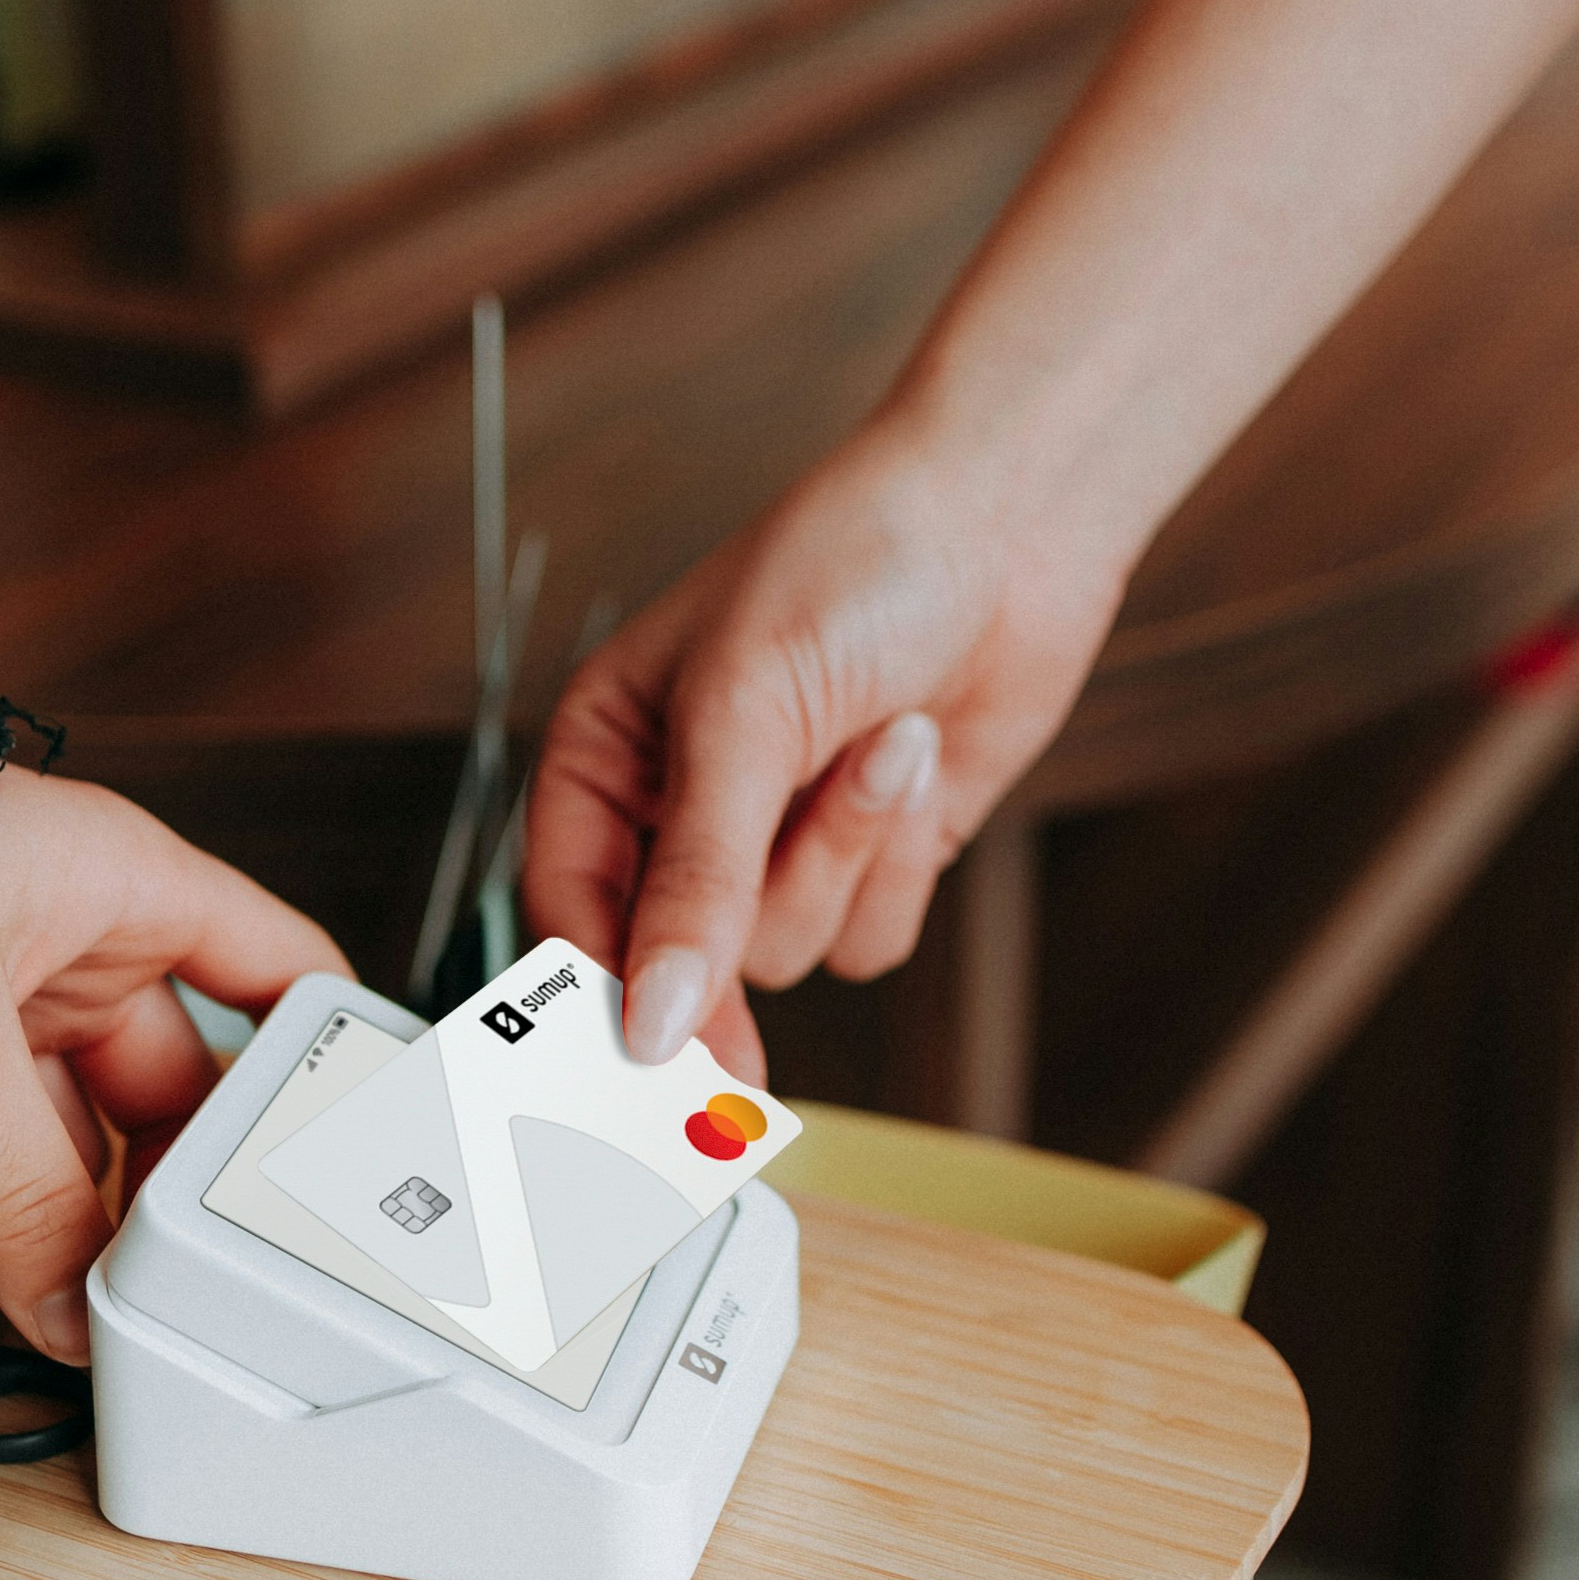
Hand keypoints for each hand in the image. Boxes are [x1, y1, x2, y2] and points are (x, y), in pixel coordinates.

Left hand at [0, 770, 340, 1358]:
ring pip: (16, 1159)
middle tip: (82, 1282)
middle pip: (138, 1114)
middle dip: (89, 1206)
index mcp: (119, 890)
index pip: (276, 978)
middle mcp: (57, 945)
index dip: (309, 1076)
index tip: (313, 1186)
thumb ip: (22, 1198)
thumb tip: (72, 1316)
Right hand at [519, 415, 1137, 1083]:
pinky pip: (869, 940)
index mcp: (604, 757)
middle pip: (685, 961)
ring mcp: (782, 842)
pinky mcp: (872, 861)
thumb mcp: (742, 714)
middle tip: (763, 953)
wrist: (1010, 521)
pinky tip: (912, 756)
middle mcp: (682, 812)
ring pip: (788, 955)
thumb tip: (652, 1020)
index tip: (641, 1058)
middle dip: (750, 918)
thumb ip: (696, 880)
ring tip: (872, 741)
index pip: (568, 912)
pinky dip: (897, 865)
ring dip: (843, 857)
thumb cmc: (850, 563)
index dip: (601, 988)